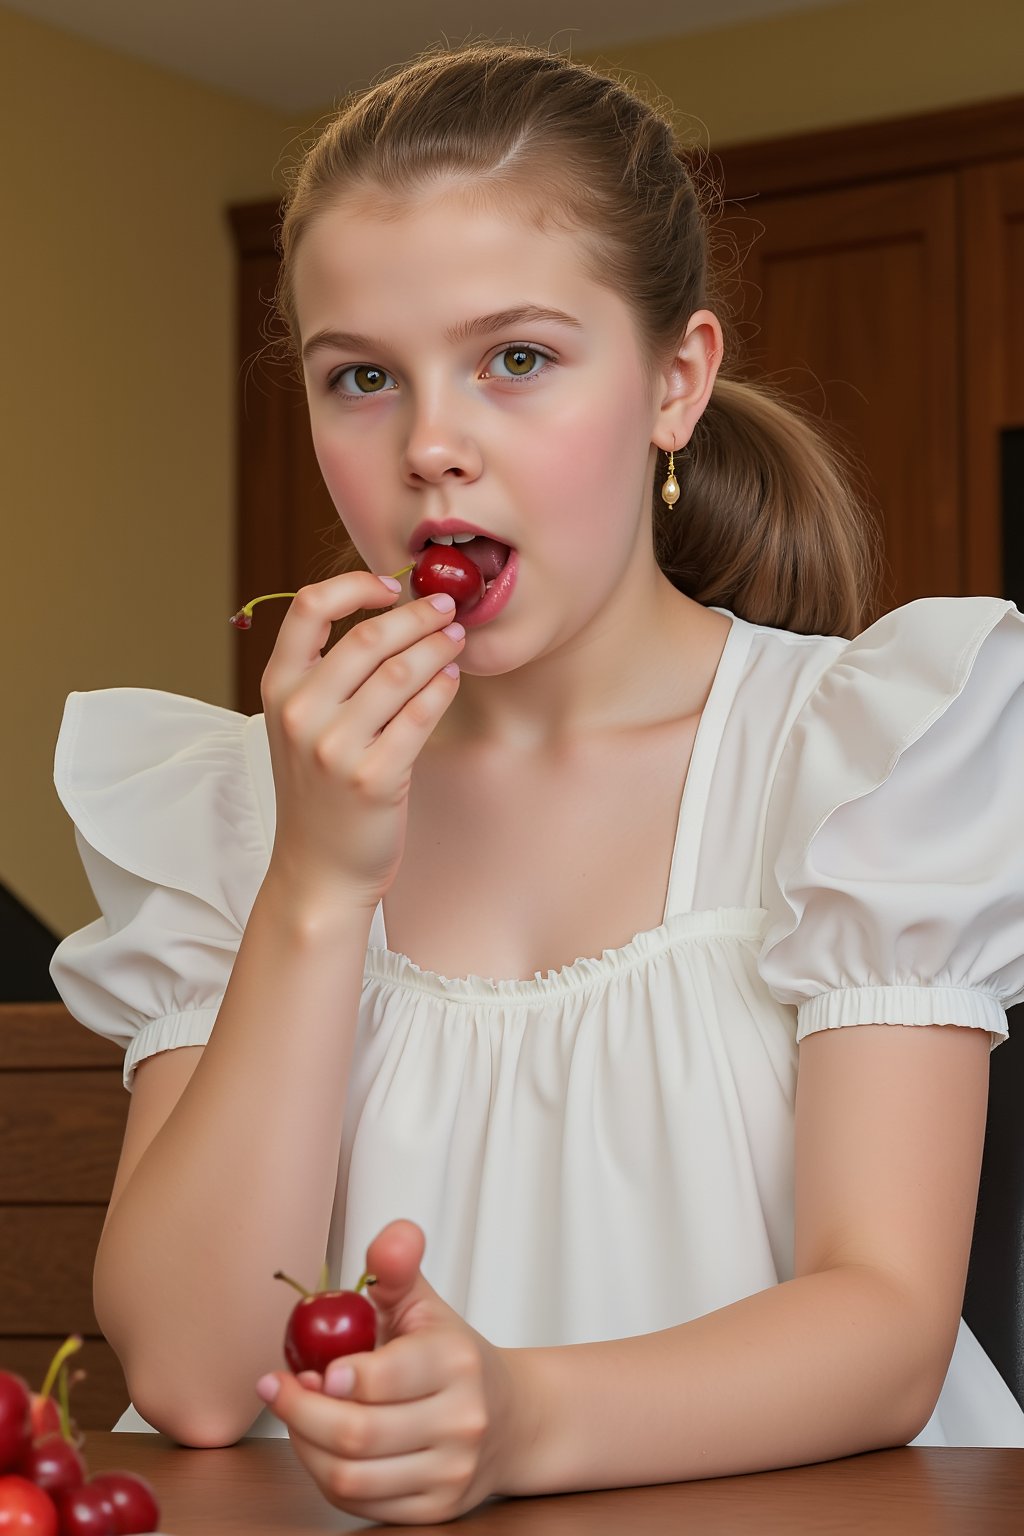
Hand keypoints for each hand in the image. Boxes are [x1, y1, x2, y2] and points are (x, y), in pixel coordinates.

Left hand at [256, 1221, 522, 1525]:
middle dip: (300, 1412)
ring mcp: (449, 1471)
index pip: (385, 1378)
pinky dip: (325, 1476)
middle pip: (357, 1434)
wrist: (512, 1419)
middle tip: (276, 1388)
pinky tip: (319, 1445)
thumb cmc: (452, 1356)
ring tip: (296, 1415)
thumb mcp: (425, 1303)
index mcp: (456, 1361)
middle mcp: (461, 1420)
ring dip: (306, 1446)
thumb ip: (397, 1268)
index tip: (308, 1369)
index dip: (335, 1380)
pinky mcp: (435, 1510)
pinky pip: (359, 1504)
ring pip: (350, 1477)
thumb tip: (395, 1235)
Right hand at [259, 574, 465, 913]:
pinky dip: (442, 689)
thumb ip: (327, 673)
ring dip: (438, 647)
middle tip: (447, 607)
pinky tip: (452, 678)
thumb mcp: (299, 724)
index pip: (308, 608)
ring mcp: (334, 747)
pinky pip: (419, 716)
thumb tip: (389, 612)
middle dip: (417, 614)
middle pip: (368, 635)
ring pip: (400, 672)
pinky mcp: (373, 778)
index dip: (355, 585)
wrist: (318, 868)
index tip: (391, 586)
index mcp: (277, 688)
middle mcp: (300, 713)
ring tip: (456, 639)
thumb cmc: (319, 790)